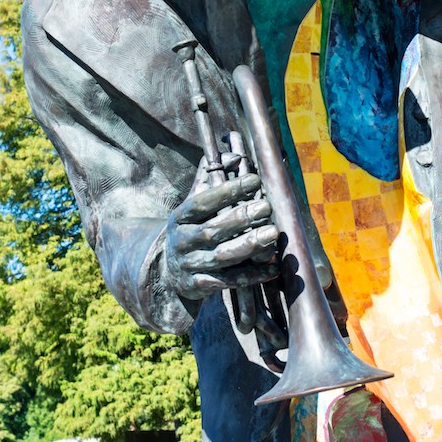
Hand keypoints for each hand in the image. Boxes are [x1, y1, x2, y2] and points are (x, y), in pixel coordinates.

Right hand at [166, 164, 278, 302]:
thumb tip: (235, 155)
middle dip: (240, 218)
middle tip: (266, 207)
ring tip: (272, 234)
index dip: (227, 191)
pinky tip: (273, 266)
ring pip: (221, 257)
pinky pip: (228, 281)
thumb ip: (212, 177)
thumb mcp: (194, 204)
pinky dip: (252, 275)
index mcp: (180, 217)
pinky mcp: (200, 286)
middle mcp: (182, 241)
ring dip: (248, 246)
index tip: (254, 180)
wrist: (168, 271)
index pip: (202, 202)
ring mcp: (190, 265)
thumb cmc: (191, 229)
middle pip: (212, 230)